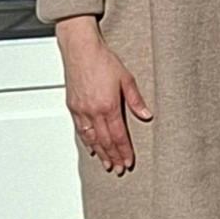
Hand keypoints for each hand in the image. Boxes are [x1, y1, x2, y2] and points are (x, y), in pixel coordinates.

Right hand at [55, 16, 151, 173]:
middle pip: (104, 141)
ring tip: (106, 164)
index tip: (128, 161)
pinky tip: (91, 147)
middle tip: (118, 169)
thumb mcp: (126, 78)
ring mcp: (81, 110)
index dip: (123, 151)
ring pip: (91, 138)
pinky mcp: (73, 106)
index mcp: (108, 106)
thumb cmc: (103, 60)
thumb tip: (146, 115)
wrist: (81, 49)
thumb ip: (136, 100)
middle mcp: (92, 111)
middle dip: (112, 157)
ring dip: (99, 153)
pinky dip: (87, 141)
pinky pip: (80, 129)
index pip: (118, 135)